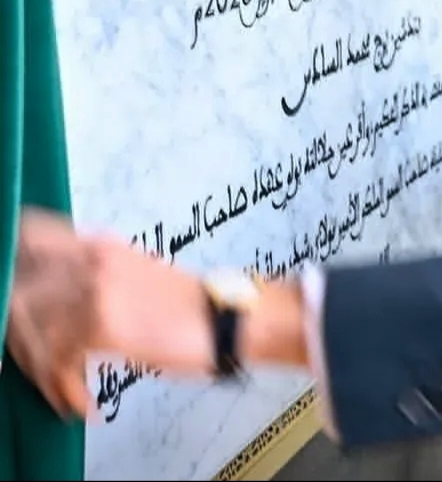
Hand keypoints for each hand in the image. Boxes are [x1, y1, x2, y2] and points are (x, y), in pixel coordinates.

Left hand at [6, 207, 211, 418]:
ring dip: (41, 371)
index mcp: (98, 245)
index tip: (9, 297)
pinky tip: (82, 402)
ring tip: (62, 389)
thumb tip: (50, 300)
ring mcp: (94, 289)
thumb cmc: (181, 305)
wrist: (222, 319)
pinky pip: (56, 363)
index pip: (32, 238)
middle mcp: (91, 259)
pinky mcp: (101, 324)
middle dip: (16, 337)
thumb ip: (90, 276)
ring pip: (32, 334)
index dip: (11, 262)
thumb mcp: (131, 274)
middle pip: (19, 295)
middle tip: (28, 362)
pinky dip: (64, 390)